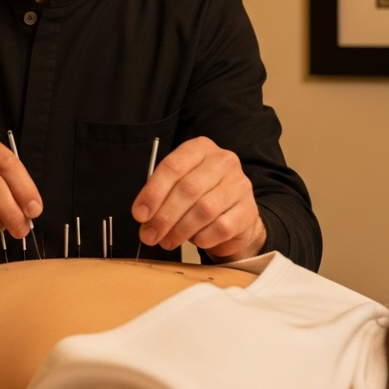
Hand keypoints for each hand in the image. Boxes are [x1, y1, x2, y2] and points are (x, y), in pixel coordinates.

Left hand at [130, 136, 265, 261]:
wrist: (234, 215)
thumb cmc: (200, 196)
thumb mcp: (178, 185)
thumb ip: (160, 194)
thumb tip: (143, 215)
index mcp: (200, 147)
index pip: (172, 167)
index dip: (153, 192)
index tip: (139, 214)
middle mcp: (223, 161)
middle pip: (187, 189)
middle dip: (164, 216)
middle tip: (150, 235)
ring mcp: (239, 184)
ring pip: (204, 210)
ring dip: (180, 230)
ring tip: (167, 241)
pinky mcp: (249, 210)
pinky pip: (221, 227)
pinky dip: (202, 238)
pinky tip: (194, 240)